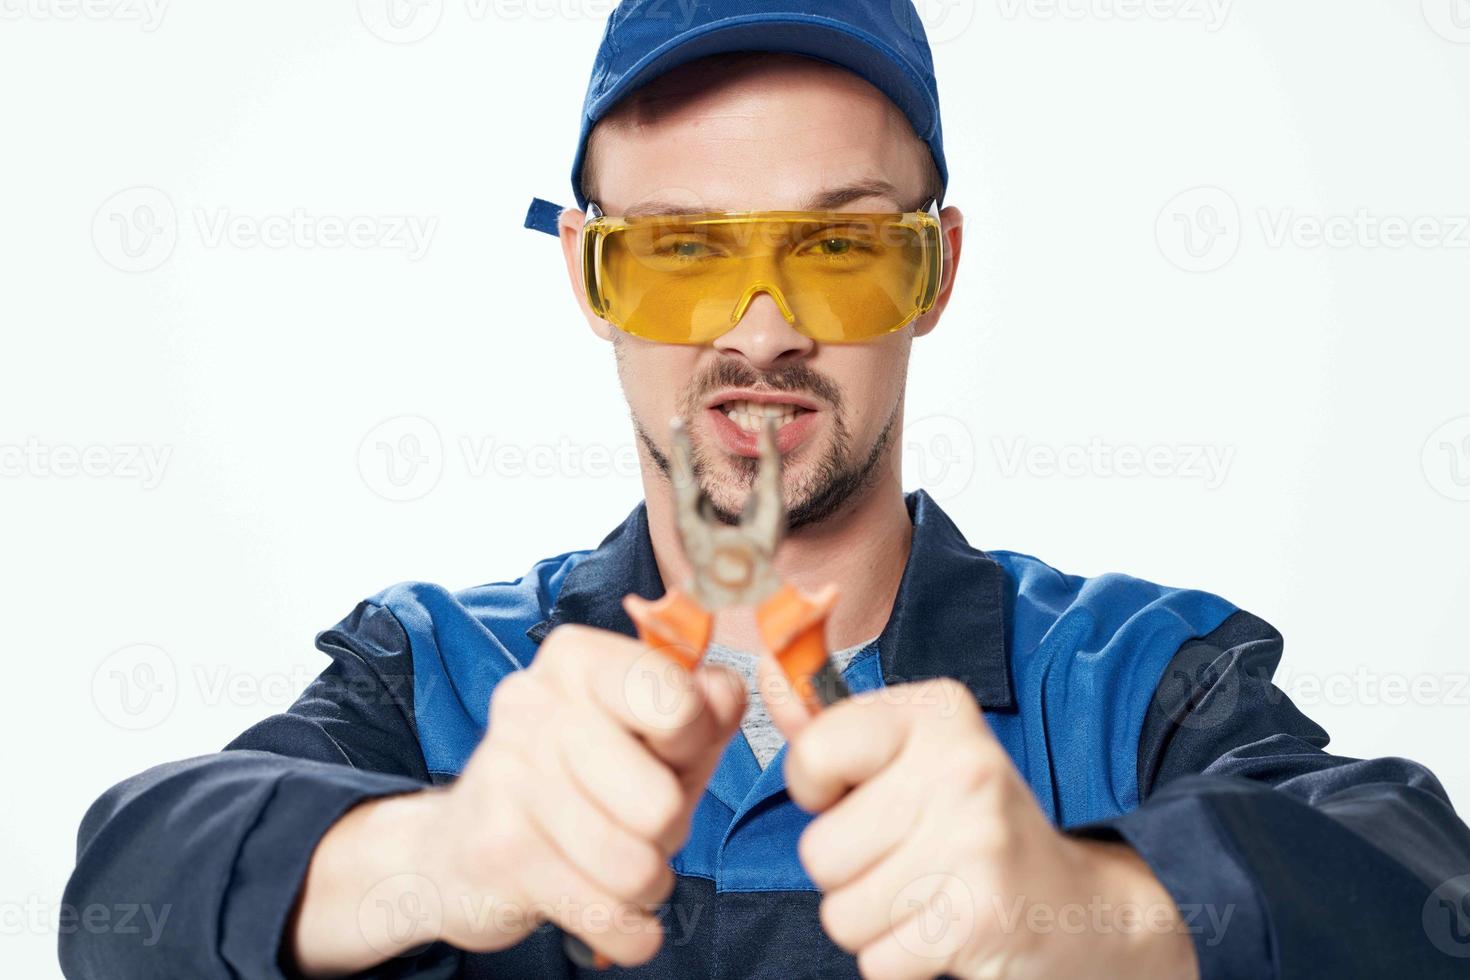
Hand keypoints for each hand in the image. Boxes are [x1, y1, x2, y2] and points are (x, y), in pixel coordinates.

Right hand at [289, 624, 744, 976]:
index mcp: (579, 659)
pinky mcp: (497, 851)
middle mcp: (534, 704)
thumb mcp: (653, 735)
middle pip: (660, 803)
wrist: (457, 848)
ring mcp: (509, 777)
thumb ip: (704, 709)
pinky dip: (629, 930)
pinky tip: (609, 909)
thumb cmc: (580, 781)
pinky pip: (606, 915)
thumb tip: (725, 694)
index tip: (671, 751)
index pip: (676, 701)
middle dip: (669, 830)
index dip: (694, 743)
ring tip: (621, 865)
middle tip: (640, 823)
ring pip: (634, 868)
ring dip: (646, 883)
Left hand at [761, 668, 1198, 979]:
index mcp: (938, 714)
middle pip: (820, 850)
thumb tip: (763, 677)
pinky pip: (876, 961)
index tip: (858, 795)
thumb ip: (833, 729)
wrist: (1078, 907)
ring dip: (871, 920)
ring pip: (842, 912)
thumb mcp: (913, 759)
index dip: (816, 789)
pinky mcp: (978, 916)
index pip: (813, 752)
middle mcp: (961, 766)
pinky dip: (899, 961)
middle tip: (906, 859)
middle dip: (848, 872)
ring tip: (924, 895)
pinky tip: (940, 931)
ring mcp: (974, 841)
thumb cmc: (974, 827)